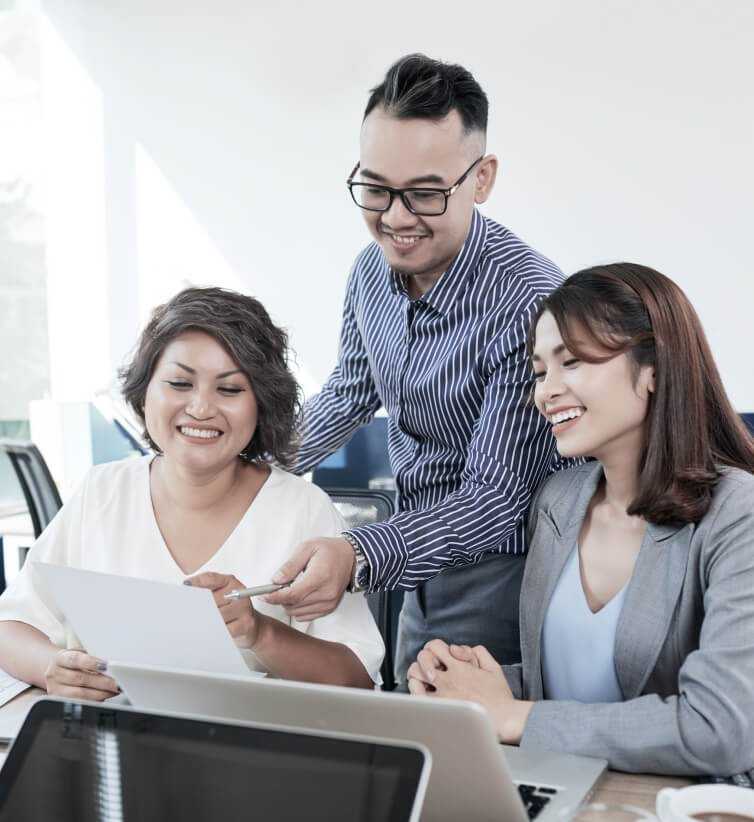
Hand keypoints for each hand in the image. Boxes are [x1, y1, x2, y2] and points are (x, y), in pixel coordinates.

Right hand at [44, 649, 119, 700]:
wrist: (56, 671)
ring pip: (79, 693)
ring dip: (100, 693)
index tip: (107, 666)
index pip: (75, 660)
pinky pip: (79, 703)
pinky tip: (105, 696)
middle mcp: (55, 674)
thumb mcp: (79, 654)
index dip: (92, 663)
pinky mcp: (60, 701)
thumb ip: (92, 658)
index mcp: (59, 658)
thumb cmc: (73, 662)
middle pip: (80, 678)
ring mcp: (55, 689)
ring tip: (114, 690)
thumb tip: (111, 665)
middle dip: (102, 682)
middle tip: (116, 682)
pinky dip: (94, 700)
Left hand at [187, 572, 260, 648]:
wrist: (253, 627)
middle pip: (211, 599)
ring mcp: (243, 608)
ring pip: (217, 615)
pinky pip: (224, 629)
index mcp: (231, 582)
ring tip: (202, 624)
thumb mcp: (221, 596)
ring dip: (207, 621)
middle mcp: (239, 592)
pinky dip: (216, 632)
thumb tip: (187, 589)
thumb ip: (206, 590)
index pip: (210, 579)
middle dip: (199, 607)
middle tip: (191, 612)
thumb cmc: (232, 611)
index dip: (196, 583)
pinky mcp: (245, 623)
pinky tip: (215, 631)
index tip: (185, 587)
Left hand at [265, 537, 354, 620]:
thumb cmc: (329, 550)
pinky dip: (298, 609)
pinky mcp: (330, 608)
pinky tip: (300, 596)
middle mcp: (326, 593)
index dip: (275, 597)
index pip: (292, 594)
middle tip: (278, 587)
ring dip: (289, 604)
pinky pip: (307, 616)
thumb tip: (275, 580)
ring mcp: (329, 603)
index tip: (264, 595)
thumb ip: (290, 565)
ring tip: (292, 588)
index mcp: (320, 576)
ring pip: (298, 613)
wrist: (349, 557)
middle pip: (294, 605)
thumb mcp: (307, 548)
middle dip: (280, 598)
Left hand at [407, 639, 531, 743]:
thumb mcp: (493, 666)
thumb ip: (478, 652)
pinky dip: (415, 693)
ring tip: (422, 680)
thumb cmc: (500, 697)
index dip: (434, 647)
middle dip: (423, 660)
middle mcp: (448, 680)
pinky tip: (421, 693)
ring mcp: (442, 696)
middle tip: (428, 667)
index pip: (435, 646)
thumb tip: (458, 650)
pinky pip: (417, 699)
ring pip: (414, 677)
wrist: (504, 720)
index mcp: (460, 667)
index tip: (439, 656)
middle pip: (422, 659)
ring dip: (416, 675)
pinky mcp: (441, 711)